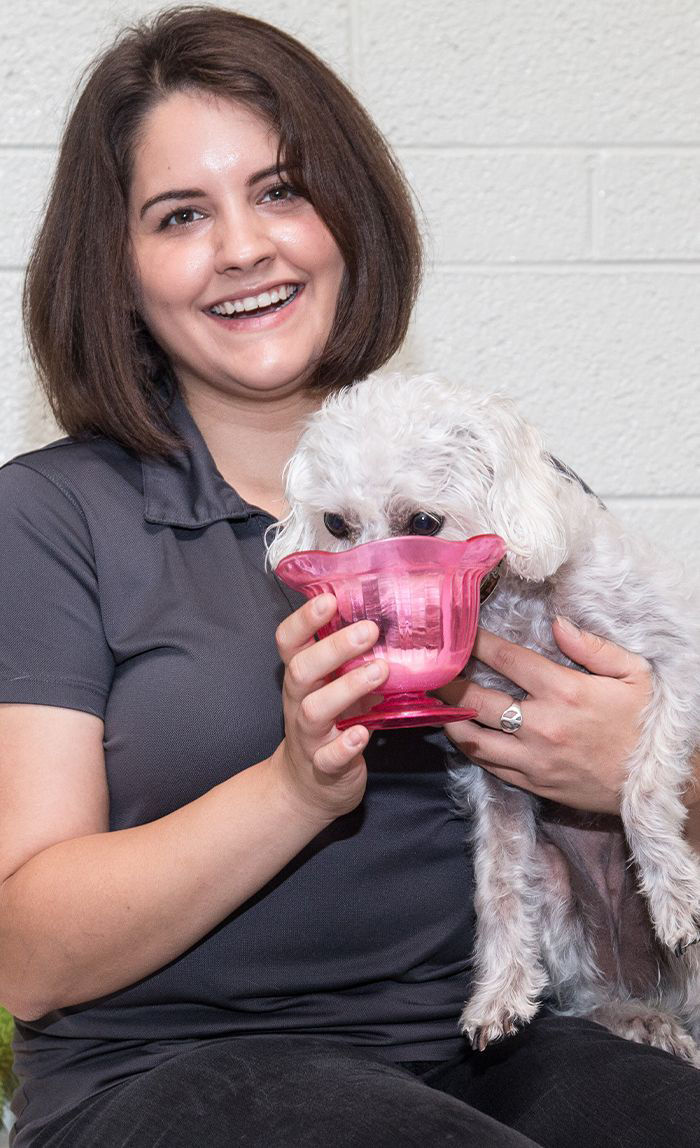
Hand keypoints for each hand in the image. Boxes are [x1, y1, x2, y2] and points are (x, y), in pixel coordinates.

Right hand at [270, 594, 387, 824]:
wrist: (307, 787)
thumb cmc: (330, 726)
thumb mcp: (335, 688)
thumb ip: (353, 661)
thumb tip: (393, 623)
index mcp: (302, 678)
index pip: (289, 642)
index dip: (304, 620)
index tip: (329, 599)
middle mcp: (299, 703)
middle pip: (302, 670)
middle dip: (333, 648)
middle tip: (369, 630)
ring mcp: (309, 736)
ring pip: (315, 710)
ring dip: (347, 688)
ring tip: (379, 671)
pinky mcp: (324, 767)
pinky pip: (329, 757)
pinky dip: (345, 745)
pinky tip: (363, 733)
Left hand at [433, 618, 652, 813]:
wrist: (657, 784)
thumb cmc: (645, 724)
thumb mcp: (634, 674)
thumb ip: (592, 646)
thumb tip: (557, 623)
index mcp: (564, 691)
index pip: (506, 659)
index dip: (476, 643)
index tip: (457, 632)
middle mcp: (541, 725)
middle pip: (477, 699)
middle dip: (448, 682)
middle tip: (429, 669)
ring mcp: (533, 758)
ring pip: (473, 738)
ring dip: (450, 718)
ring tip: (435, 703)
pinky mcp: (533, 783)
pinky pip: (489, 765)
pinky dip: (470, 748)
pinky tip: (462, 734)